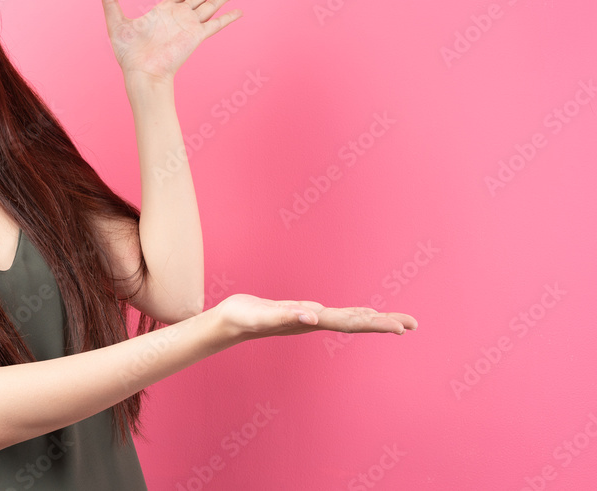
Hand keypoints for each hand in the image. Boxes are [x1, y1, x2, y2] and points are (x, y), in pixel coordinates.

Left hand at [97, 0, 242, 83]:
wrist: (141, 72)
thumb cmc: (128, 54)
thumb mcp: (116, 22)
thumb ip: (111, 2)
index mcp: (163, 11)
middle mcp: (179, 17)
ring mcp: (189, 26)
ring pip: (210, 6)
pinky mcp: (196, 36)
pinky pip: (216, 24)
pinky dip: (228, 17)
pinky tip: (239, 11)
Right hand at [215, 294, 417, 342]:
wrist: (229, 321)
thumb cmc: (243, 317)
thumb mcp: (263, 314)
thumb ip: (285, 314)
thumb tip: (314, 316)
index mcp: (310, 321)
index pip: (350, 323)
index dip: (376, 324)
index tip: (400, 328)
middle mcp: (314, 322)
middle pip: (355, 322)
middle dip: (383, 323)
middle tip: (414, 324)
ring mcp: (309, 318)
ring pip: (347, 319)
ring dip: (372, 320)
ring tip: (397, 323)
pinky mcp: (303, 313)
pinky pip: (334, 314)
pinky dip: (352, 315)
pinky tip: (362, 316)